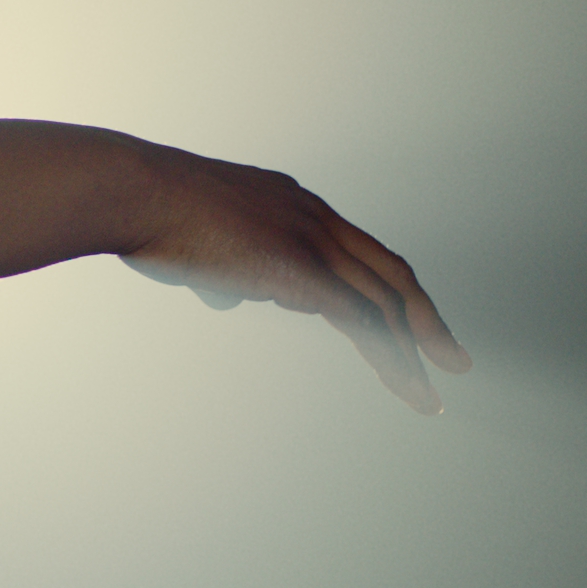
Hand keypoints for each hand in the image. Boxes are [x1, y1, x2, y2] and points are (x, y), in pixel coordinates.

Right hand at [119, 145, 470, 413]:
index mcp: (292, 203)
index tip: (400, 317)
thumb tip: (229, 294)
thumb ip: (222, 268)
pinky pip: (362, 321)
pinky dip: (390, 356)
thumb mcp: (194, 240)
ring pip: (385, 302)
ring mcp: (309, 242)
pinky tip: (404, 384)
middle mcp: (313, 218)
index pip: (356, 248)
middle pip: (390, 272)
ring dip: (415, 351)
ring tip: (428, 395)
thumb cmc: (145, 213)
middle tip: (451, 357)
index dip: (385, 285)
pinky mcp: (299, 271)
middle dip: (425, 319)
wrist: (135, 192)